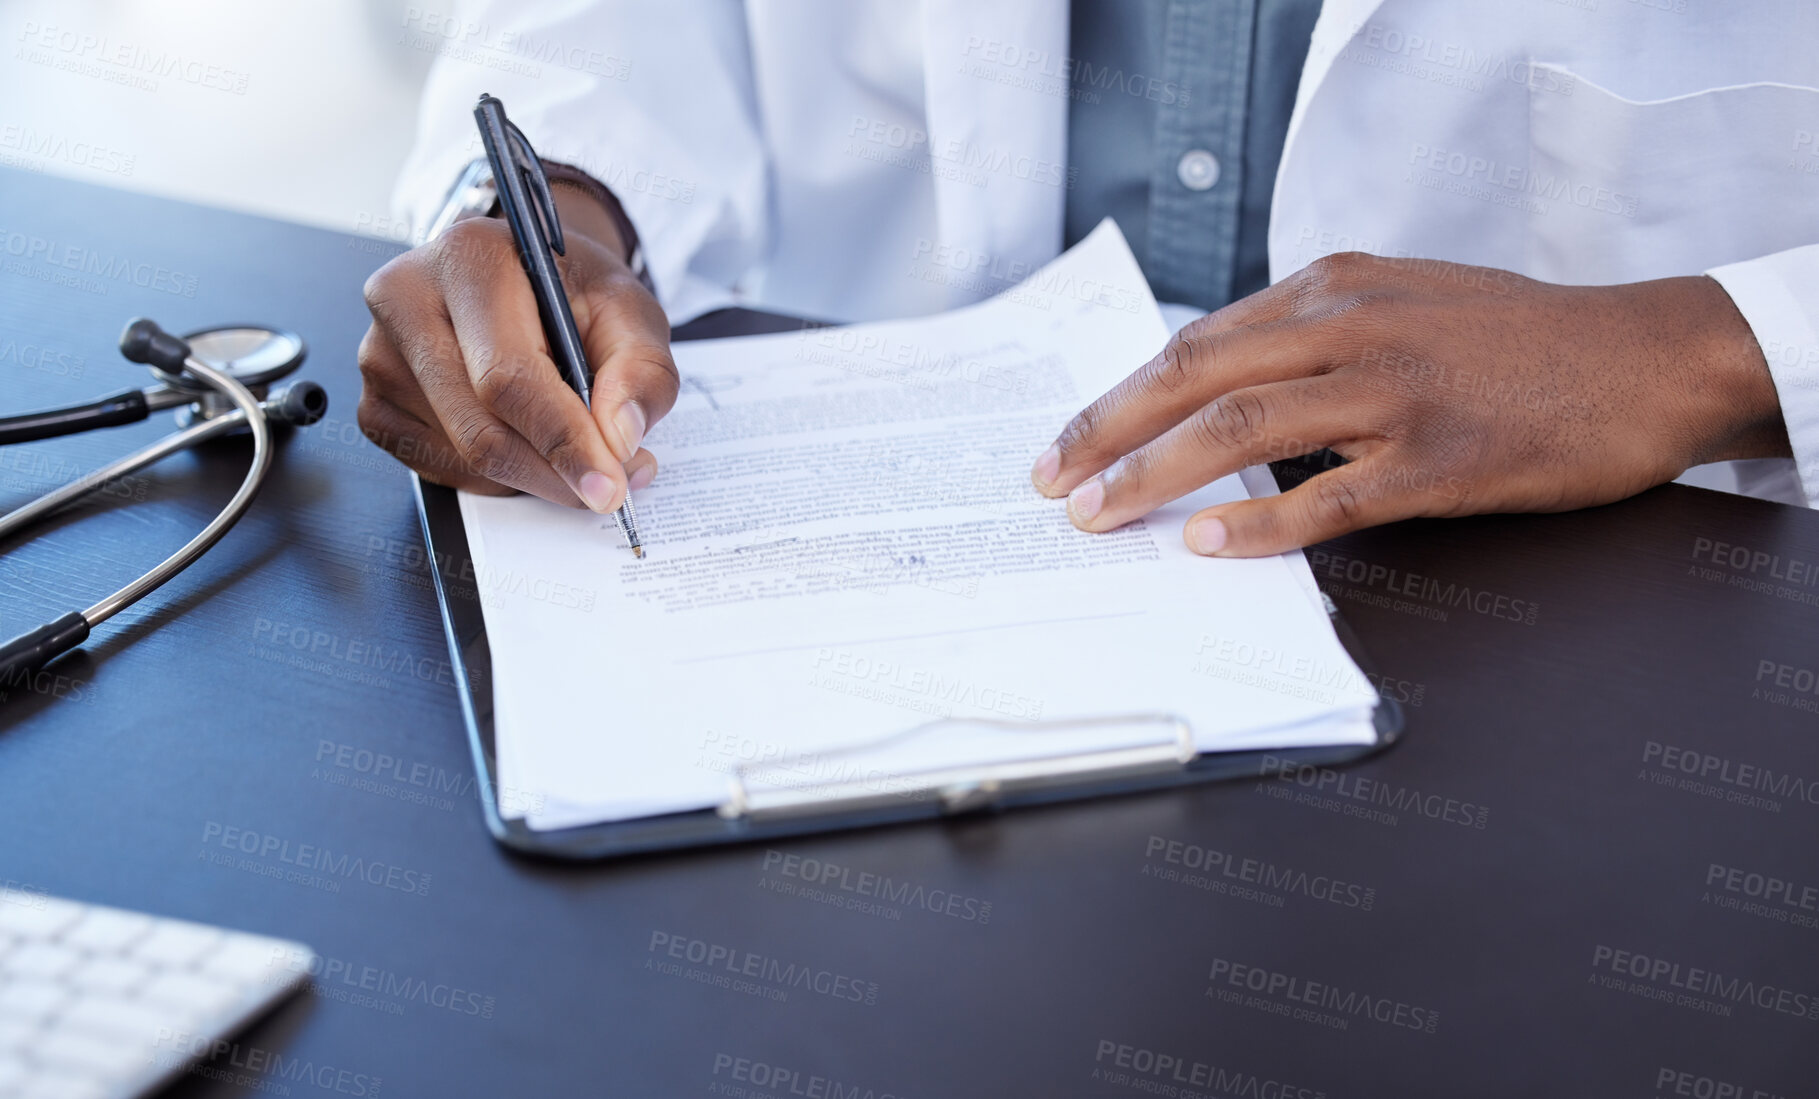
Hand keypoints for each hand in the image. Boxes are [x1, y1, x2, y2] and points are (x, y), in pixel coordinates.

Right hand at [357, 188, 676, 511]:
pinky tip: (527, 444)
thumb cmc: (573, 292)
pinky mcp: (376, 406)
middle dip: (554, 473)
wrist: (527, 281)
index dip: (563, 441)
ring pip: (463, 459)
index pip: (507, 376)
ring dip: (532, 477)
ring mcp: (379, 357)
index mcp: (467, 259)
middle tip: (611, 487)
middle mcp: (405, 300)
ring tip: (576, 450)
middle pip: (480, 428)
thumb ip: (642, 370)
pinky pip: (442, 471)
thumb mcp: (630, 310)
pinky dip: (498, 478)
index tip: (610, 485)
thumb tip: (620, 437)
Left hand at [1030, 252, 1791, 556]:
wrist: (1646, 356)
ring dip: (1156, 474)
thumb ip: (1313, 335)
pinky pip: (1329, 494)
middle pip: (1195, 374)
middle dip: (1108, 432)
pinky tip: (1208, 544)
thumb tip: (1220, 395)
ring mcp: (1394, 390)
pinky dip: (1259, 521)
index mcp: (1333, 287)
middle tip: (1052, 483)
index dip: (1120, 396)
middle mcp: (1350, 326)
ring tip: (1101, 516)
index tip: (1068, 442)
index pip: (1196, 341)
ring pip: (1241, 425)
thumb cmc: (1520, 339)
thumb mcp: (1403, 302)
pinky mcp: (1440, 457)